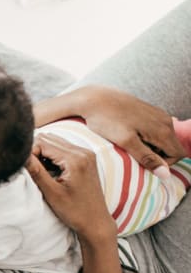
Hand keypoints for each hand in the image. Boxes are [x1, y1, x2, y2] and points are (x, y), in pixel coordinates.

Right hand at [26, 135, 114, 241]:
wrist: (96, 221)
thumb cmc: (75, 211)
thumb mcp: (51, 193)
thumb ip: (36, 171)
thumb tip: (21, 156)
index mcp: (75, 159)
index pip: (43, 143)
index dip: (29, 153)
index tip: (25, 168)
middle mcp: (83, 152)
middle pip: (49, 139)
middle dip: (36, 151)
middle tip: (32, 170)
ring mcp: (87, 154)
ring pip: (55, 142)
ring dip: (43, 153)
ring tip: (41, 172)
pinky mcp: (86, 158)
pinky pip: (64, 148)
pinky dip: (52, 156)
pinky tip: (50, 171)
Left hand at [45, 86, 182, 175]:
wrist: (95, 98)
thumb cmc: (107, 121)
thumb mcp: (126, 142)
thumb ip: (147, 158)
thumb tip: (165, 174)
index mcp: (163, 130)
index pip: (178, 155)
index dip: (163, 163)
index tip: (142, 163)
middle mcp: (166, 120)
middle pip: (172, 147)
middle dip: (156, 155)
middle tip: (133, 153)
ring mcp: (158, 114)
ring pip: (164, 139)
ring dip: (150, 147)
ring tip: (129, 144)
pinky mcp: (150, 111)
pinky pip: (156, 130)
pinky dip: (146, 137)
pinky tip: (129, 135)